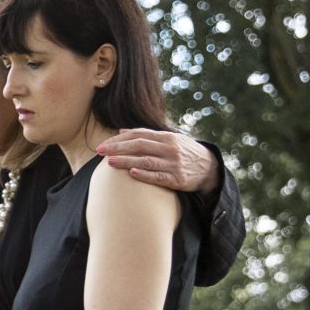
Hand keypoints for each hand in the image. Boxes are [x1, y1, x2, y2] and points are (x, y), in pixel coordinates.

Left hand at [97, 129, 215, 194]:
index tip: (103, 144)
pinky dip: (145, 175)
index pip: (139, 135)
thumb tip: (121, 130)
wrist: (209, 168)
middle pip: (140, 145)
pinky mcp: (177, 179)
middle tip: (100, 151)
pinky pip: (158, 177)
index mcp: (166, 137)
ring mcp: (173, 164)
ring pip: (147, 161)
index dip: (119, 139)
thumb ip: (146, 135)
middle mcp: (170, 148)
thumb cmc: (183, 153)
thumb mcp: (169, 140)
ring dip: (127, 161)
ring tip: (110, 162)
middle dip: (118, 148)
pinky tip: (132, 173)